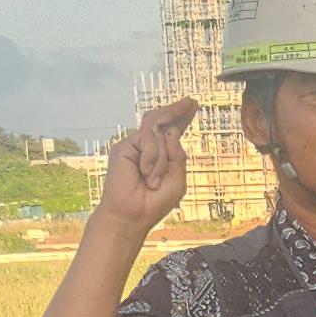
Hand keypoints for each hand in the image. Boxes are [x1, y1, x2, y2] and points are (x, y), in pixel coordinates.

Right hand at [94, 97, 198, 229]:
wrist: (133, 215)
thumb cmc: (154, 203)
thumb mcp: (177, 180)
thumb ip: (178, 156)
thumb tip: (171, 131)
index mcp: (161, 156)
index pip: (171, 132)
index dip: (181, 118)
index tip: (191, 105)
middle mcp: (147, 148)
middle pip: (161, 121)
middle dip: (176, 110)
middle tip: (191, 101)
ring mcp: (135, 146)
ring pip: (158, 134)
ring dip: (161, 159)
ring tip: (153, 181)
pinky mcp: (123, 147)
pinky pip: (148, 140)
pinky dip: (151, 158)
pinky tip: (145, 174)